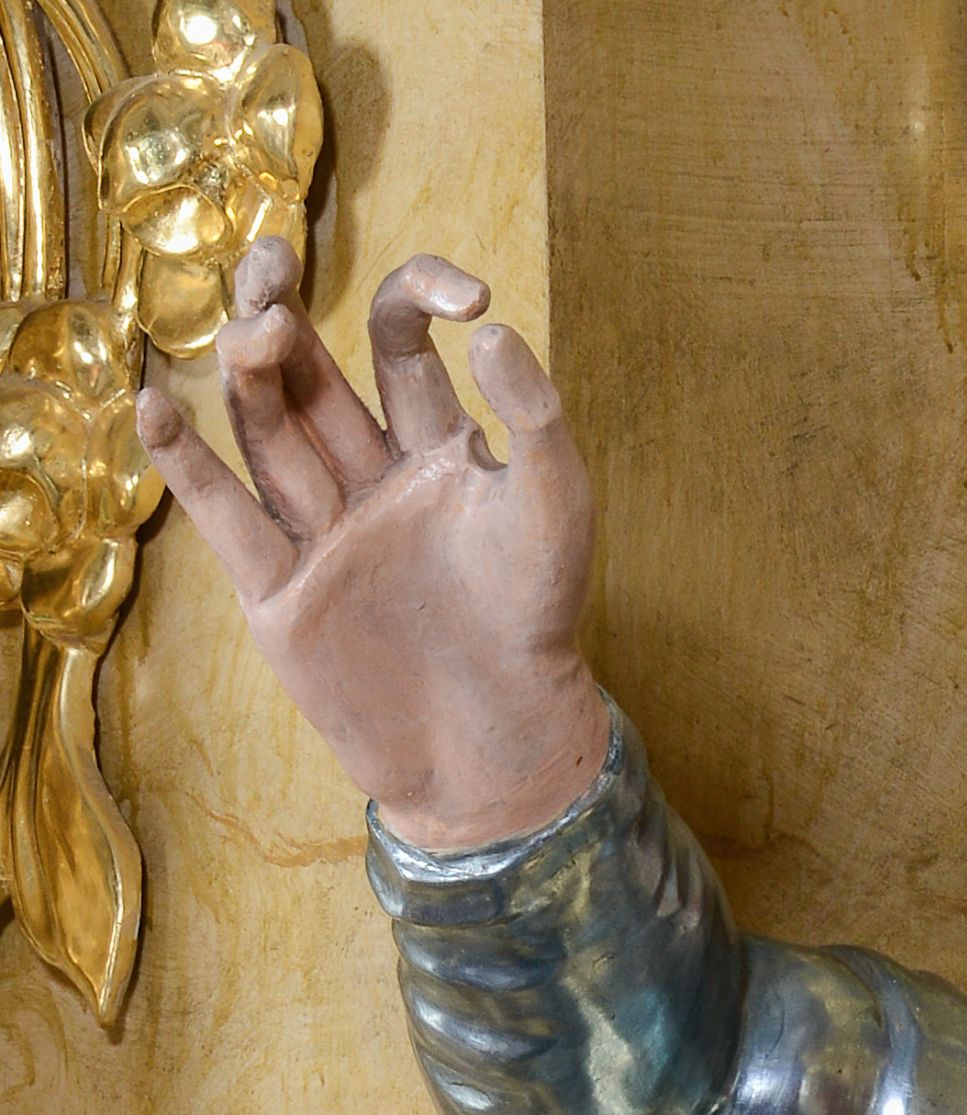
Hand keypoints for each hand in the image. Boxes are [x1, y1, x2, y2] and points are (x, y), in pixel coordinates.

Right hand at [135, 238, 605, 853]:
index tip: (468, 298)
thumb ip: (536, 419)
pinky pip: (227, 517)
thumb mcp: (557, 512)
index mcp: (429, 443)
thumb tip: (492, 329)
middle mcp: (364, 474)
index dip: (415, 295)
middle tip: (273, 264)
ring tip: (254, 335)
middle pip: (306, 372)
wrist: (506, 744)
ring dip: (250, 375)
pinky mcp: (280, 594)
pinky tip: (156, 406)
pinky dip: (188, 465)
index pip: (397, 337)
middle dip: (282, 313)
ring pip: (267, 431)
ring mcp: (319, 532)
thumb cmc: (538, 625)